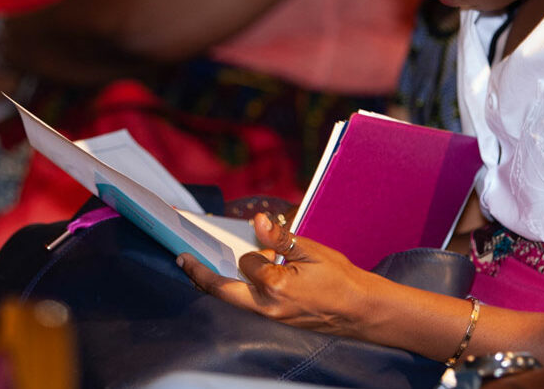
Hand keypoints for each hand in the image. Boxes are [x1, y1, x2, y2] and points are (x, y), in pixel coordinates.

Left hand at [179, 213, 379, 337]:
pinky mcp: (276, 322)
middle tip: (183, 260)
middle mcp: (268, 305)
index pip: (247, 261)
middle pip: (222, 291)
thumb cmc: (341, 279)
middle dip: (200, 275)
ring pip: (233, 301)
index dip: (253, 249)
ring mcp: (271, 317)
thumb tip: (259, 220)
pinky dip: (238, 293)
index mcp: (276, 285)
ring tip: (200, 271)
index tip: (260, 239)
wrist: (360, 310)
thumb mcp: (312, 251)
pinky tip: (239, 281)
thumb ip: (281, 238)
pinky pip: (248, 306)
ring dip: (217, 285)